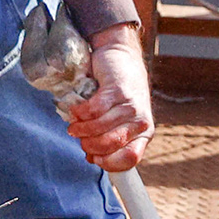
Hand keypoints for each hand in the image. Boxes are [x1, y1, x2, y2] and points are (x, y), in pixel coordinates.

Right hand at [70, 31, 154, 172]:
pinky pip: (93, 110)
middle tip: (79, 137)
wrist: (120, 56)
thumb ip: (110, 139)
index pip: (130, 159)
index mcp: (144, 133)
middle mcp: (141, 121)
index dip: (108, 163)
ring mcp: (130, 106)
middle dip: (88, 144)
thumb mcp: (121, 119)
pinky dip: (79, 112)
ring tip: (74, 124)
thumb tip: (92, 158)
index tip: (93, 157)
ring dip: (80, 128)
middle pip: (110, 145)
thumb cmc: (118, 93)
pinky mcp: (117, 90)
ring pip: (98, 128)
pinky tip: (76, 110)